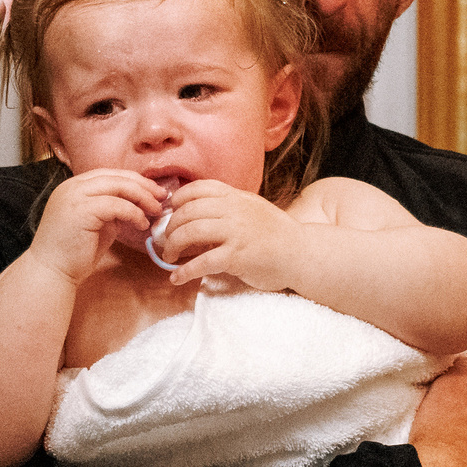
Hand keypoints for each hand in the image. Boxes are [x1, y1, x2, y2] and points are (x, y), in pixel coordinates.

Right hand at [22, 168, 165, 284]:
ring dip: (142, 198)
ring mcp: (74, 196)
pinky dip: (133, 213)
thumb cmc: (74, 253)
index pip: (110, 175)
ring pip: (118, 187)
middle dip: (143, 186)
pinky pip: (116, 205)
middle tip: (163, 198)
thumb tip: (136, 204)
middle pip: (116, 177)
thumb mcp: (96, 223)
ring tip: (156, 211)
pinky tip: (142, 224)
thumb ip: (111, 210)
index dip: (136, 181)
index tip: (155, 192)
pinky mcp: (81, 211)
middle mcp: (72, 186)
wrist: (51, 272)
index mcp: (75, 186)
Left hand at [153, 179, 302, 288]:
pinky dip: (185, 271)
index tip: (170, 212)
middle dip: (170, 227)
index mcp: (236, 197)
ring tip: (168, 256)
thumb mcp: (252, 208)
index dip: (178, 200)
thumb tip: (196, 212)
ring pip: (191, 233)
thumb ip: (228, 206)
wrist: (302, 253)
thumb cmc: (276, 234)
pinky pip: (203, 262)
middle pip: (188, 212)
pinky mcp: (238, 257)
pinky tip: (177, 277)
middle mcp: (234, 211)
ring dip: (173, 245)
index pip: (198, 189)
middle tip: (165, 240)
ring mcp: (236, 233)